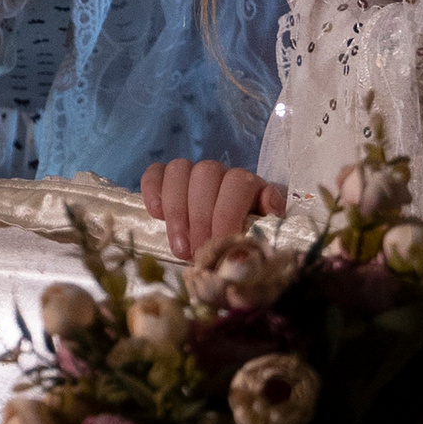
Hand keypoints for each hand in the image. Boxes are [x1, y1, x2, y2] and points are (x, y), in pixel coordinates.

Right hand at [138, 155, 286, 263]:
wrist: (226, 241)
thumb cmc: (245, 240)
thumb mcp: (263, 235)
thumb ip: (268, 225)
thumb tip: (271, 210)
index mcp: (248, 183)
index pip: (237, 183)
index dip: (227, 214)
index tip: (220, 245)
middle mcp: (219, 172)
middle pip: (205, 176)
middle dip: (200, 218)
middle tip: (197, 253)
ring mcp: (191, 172)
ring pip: (179, 170)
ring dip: (177, 211)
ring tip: (179, 247)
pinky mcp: (165, 178)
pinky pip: (155, 172)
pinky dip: (152, 189)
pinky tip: (155, 214)